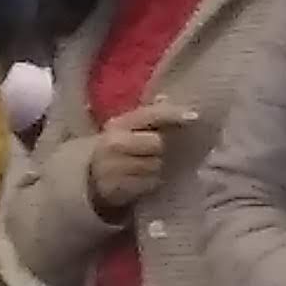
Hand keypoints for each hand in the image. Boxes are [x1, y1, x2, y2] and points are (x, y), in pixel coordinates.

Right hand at [85, 101, 194, 217]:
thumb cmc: (117, 150)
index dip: (173, 114)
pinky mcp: (119, 188)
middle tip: (160, 152)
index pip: (150, 114)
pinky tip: (146, 179)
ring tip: (152, 166)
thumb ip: (147, 116)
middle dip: (163, 148)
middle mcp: (115, 143)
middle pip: (157, 143)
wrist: (90, 178)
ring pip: (156, 165)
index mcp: (118, 124)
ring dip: (159, 167)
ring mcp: (115, 167)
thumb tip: (166, 98)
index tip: (194, 116)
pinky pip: (150, 183)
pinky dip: (152, 182)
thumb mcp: (126, 130)